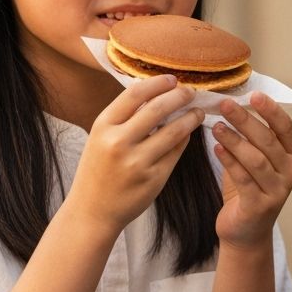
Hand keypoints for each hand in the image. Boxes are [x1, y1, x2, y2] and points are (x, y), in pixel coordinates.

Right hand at [70, 75, 204, 234]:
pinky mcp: (153, 178)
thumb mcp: (100, 138)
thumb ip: (125, 118)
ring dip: (190, 118)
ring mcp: (137, 162)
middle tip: (191, 92)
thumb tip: (159, 94)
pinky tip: (188, 133)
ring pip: (174, 131)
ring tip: (198, 112)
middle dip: (180, 96)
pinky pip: (176, 152)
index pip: (134, 94)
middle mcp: (119, 142)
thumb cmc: (98, 170)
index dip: (157, 83)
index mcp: (103, 126)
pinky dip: (184, 139)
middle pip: (158, 109)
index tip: (172, 79)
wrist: (92, 212)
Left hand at [211, 92, 291, 248]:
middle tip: (225, 105)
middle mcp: (289, 173)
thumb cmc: (247, 190)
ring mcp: (277, 191)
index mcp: (290, 157)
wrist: (245, 233)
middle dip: (246, 120)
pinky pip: (243, 179)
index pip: (285, 128)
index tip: (253, 95)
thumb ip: (248, 138)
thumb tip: (230, 104)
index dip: (271, 110)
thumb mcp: (252, 161)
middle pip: (268, 141)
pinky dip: (229, 161)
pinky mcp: (259, 206)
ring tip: (216, 126)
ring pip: (256, 159)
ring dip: (234, 140)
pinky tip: (216, 148)